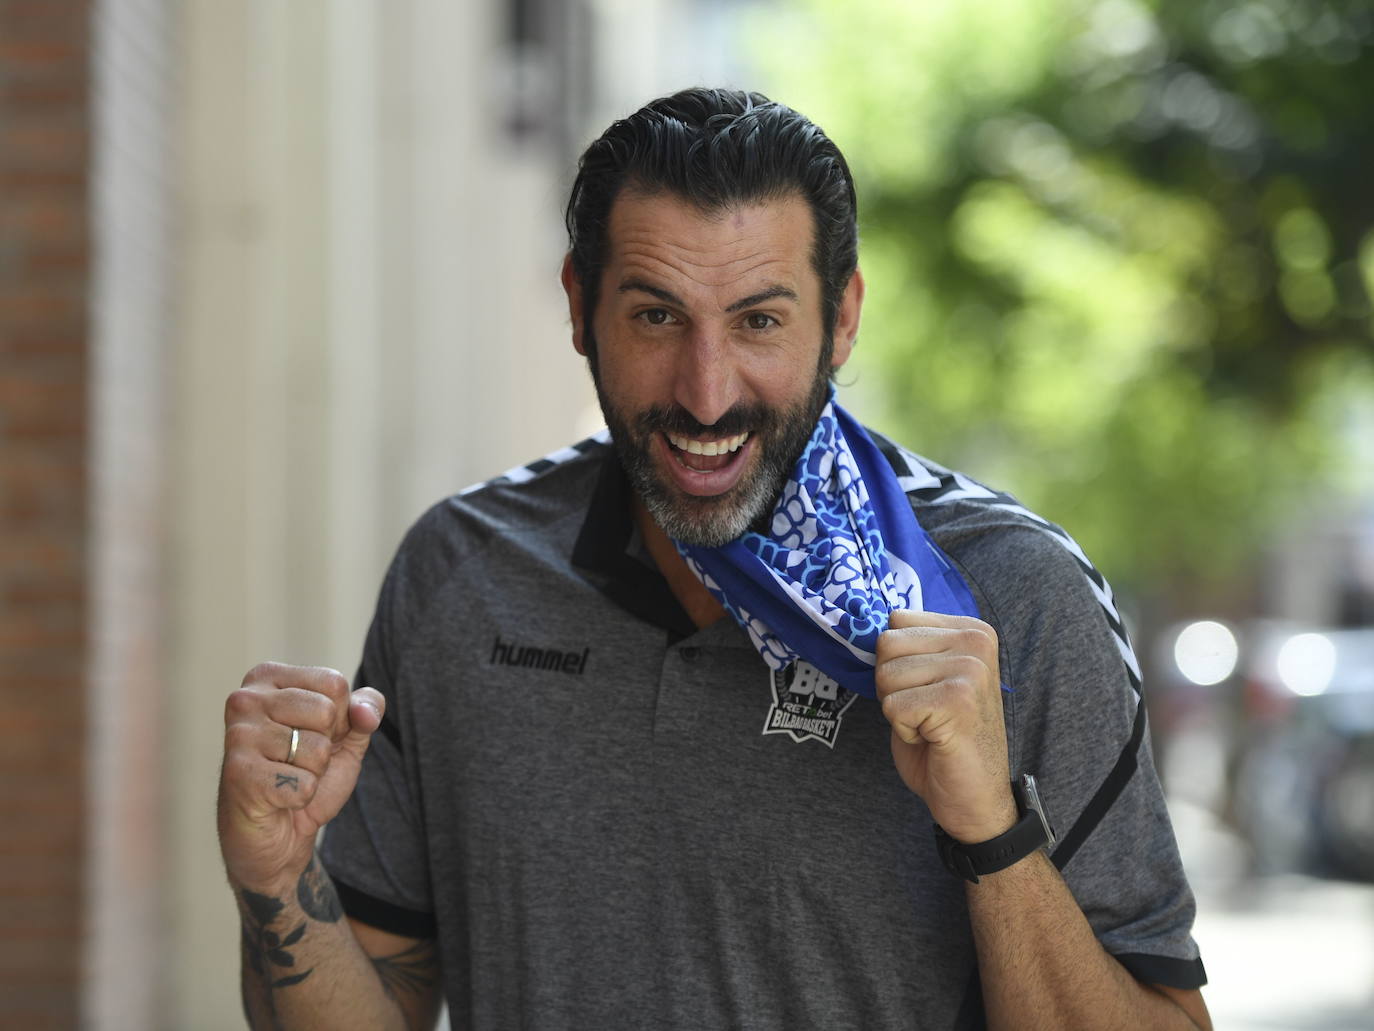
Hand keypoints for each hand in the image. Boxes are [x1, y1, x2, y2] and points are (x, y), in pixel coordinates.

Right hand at [218, 662, 384, 894]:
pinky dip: (301, 798)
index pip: (334, 683)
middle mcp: (245, 699)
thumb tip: (366, 713)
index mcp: (267, 677)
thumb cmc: (306, 774)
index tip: (313, 735)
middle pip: (326, 712)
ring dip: (313, 774)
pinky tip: (277, 798)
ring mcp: (238, 736)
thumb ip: (366, 709)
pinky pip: (304, 784)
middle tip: (298, 761)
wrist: (277, 835)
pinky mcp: (238, 775)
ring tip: (286, 778)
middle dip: (326, 746)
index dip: (340, 718)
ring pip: (317, 750)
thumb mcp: (346, 735)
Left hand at [875, 611, 1015, 843]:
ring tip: (932, 725)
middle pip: (887, 645)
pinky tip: (933, 739)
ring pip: (886, 675)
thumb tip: (865, 625)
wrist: (975, 798)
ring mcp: (970, 669)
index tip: (927, 689)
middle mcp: (976, 642)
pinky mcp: (957, 700)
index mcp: (972, 630)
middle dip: (892, 685)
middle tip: (926, 712)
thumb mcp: (929, 679)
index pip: (897, 621)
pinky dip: (903, 730)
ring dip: (898, 709)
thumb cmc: (945, 740)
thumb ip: (911, 649)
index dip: (897, 662)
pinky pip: (893, 706)